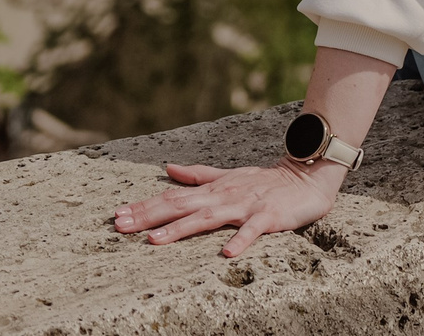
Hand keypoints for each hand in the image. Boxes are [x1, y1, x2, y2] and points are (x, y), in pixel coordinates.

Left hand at [113, 160, 342, 257]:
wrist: (306, 177)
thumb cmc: (266, 181)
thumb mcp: (228, 175)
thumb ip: (198, 175)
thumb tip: (169, 169)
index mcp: (213, 190)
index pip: (172, 198)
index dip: (144, 206)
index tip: (117, 215)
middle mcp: (223, 196)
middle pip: (181, 206)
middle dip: (149, 216)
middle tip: (120, 225)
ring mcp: (245, 206)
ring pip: (208, 218)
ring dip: (181, 229)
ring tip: (156, 241)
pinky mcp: (268, 217)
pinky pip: (253, 230)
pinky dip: (240, 240)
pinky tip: (227, 254)